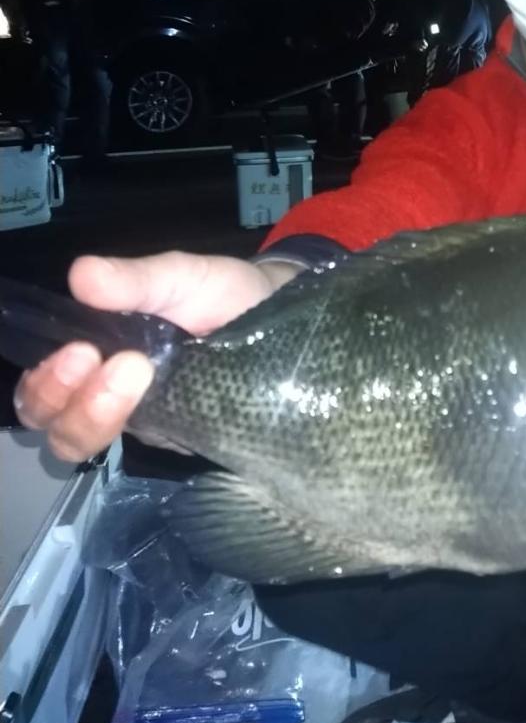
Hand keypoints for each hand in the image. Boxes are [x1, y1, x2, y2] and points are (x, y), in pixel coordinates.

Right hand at [14, 251, 297, 462]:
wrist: (281, 311)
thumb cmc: (222, 292)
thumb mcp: (181, 277)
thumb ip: (135, 281)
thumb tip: (81, 273)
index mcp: (100, 352)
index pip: (46, 389)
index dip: (49, 382)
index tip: (81, 350)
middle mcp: (112, 393)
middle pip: (60, 427)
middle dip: (73, 404)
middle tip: (121, 366)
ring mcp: (149, 419)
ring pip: (96, 446)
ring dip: (103, 418)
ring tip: (141, 377)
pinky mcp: (188, 436)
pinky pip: (160, 449)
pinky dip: (160, 431)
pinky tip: (183, 403)